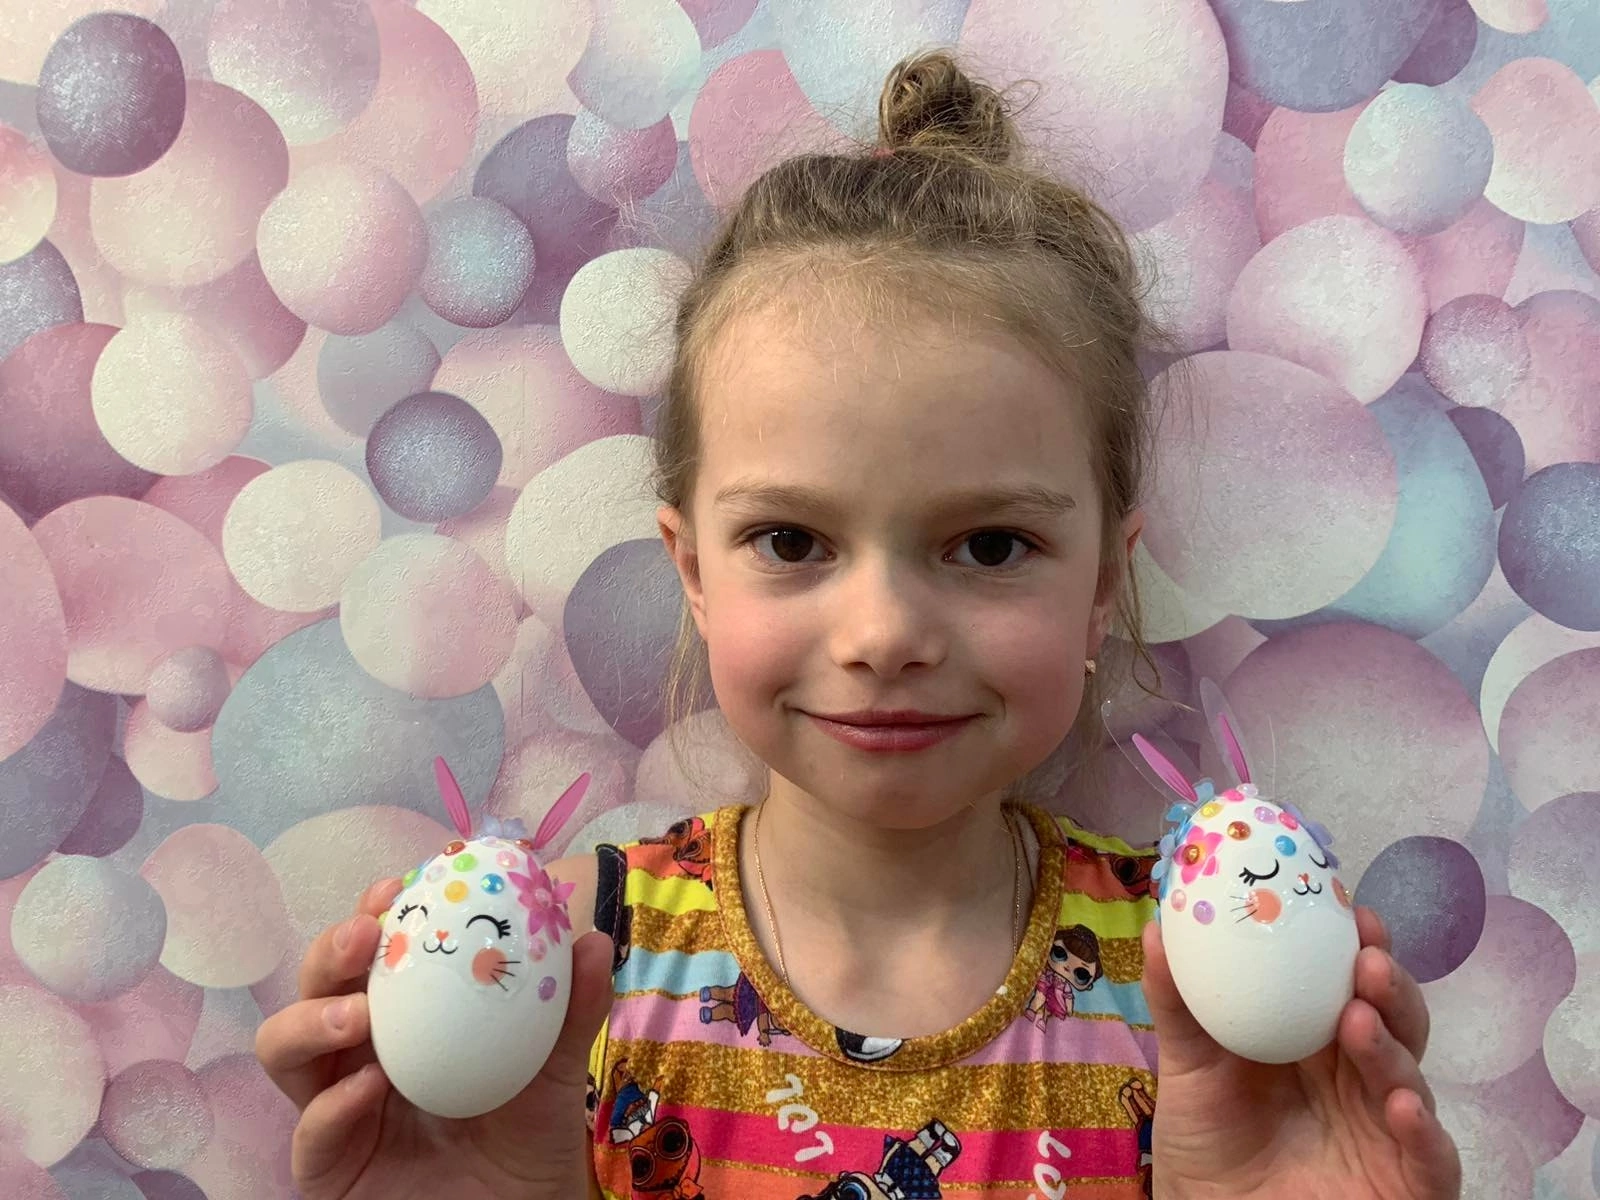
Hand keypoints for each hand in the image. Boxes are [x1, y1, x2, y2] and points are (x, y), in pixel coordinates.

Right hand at [255, 878, 613, 1199]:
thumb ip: (570, 1006)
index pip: (372, 953)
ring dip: (312, 1020)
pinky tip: (370, 1087)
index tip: (396, 884)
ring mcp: (333, 1106)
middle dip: (330, 951)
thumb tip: (592, 940)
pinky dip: (333, 1104)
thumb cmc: (529, 1132)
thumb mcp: (555, 1064)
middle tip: (365, 934)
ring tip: (358, 1015)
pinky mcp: (325, 1166)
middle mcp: (357, 1052)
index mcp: (403, 1015)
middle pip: (315, 986)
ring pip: (285, 1049)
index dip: (374, 912)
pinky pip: (309, 1131)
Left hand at [1141, 906, 1460, 1199]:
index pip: (1349, 981)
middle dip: (1388, 985)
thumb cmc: (1206, 1138)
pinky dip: (1424, 1129)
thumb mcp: (1187, 1064)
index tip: (1348, 908)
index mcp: (1317, 1036)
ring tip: (1360, 1019)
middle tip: (1368, 957)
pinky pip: (1432, 1156)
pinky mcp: (1407, 1182)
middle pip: (1392, 1019)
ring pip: (1409, 1076)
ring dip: (1392, 1045)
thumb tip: (1159, 928)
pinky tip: (1402, 1104)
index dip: (1357, 944)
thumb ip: (1179, 1001)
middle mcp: (1360, 1074)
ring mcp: (1387, 1126)